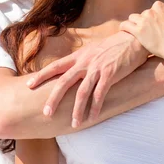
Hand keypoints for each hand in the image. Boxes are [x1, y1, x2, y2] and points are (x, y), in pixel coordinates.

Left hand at [26, 31, 147, 126]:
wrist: (134, 39)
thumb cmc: (115, 46)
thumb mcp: (94, 50)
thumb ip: (83, 60)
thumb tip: (75, 71)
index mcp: (79, 56)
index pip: (56, 66)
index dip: (41, 75)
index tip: (29, 85)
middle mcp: (85, 62)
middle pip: (63, 82)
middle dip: (53, 99)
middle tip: (46, 113)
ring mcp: (97, 68)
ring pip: (81, 92)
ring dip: (77, 110)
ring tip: (74, 124)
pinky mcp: (110, 74)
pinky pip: (100, 94)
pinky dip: (95, 107)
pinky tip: (93, 117)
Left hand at [120, 1, 163, 61]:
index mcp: (160, 6)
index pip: (155, 7)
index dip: (157, 15)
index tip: (159, 23)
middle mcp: (150, 12)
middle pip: (144, 13)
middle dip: (147, 20)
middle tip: (151, 30)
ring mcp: (143, 21)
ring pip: (133, 18)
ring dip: (135, 22)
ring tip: (138, 30)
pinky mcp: (137, 32)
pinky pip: (125, 25)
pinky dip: (124, 27)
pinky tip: (125, 30)